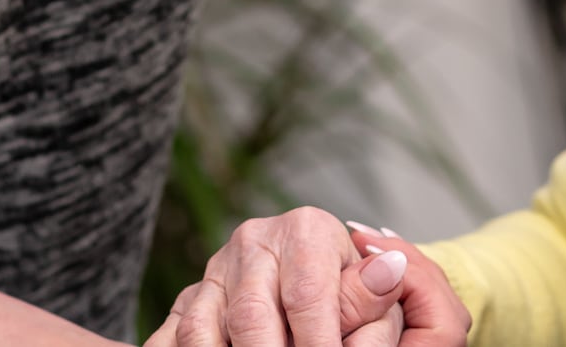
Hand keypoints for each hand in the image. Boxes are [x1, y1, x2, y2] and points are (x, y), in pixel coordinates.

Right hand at [145, 208, 465, 346]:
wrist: (313, 284)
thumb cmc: (357, 298)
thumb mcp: (376, 291)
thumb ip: (373, 294)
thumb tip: (390, 271)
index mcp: (307, 230)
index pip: (308, 294)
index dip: (320, 343)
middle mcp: (255, 241)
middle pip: (252, 316)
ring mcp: (216, 271)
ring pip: (204, 328)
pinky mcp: (188, 299)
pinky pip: (175, 335)